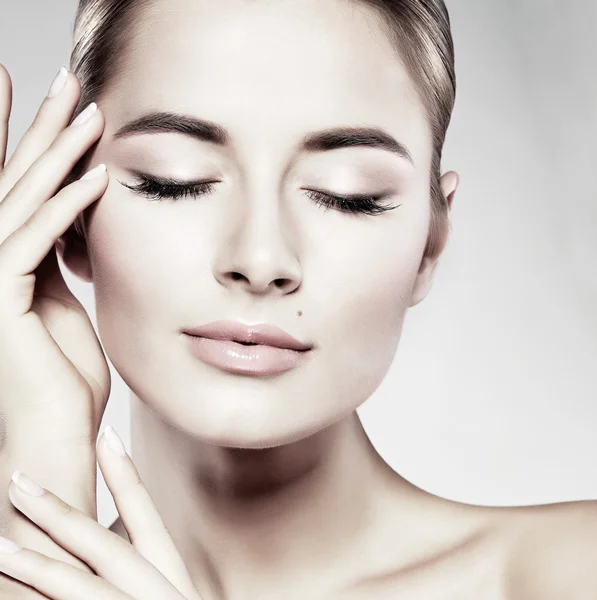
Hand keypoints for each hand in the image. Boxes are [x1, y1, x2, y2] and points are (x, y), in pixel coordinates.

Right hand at [0, 61, 109, 558]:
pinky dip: (69, 208)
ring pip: (23, 201)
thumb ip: (58, 260)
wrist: (52, 435)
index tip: (51, 103)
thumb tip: (73, 221)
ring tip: (89, 112)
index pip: (18, 188)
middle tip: (64, 82)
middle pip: (14, 181)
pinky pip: (37, 241)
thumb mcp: (62, 304)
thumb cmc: (64, 379)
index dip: (31, 142)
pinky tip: (97, 177)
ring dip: (59, 154)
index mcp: (8, 263)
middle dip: (40, 128)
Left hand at [0, 426, 201, 599]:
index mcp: (170, 573)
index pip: (146, 510)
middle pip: (101, 542)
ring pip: (77, 586)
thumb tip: (117, 533)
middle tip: (20, 481)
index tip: (107, 434)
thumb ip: (145, 565)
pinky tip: (14, 595)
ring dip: (33, 563)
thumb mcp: (171, 592)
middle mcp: (155, 589)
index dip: (125, 472)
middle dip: (58, 511)